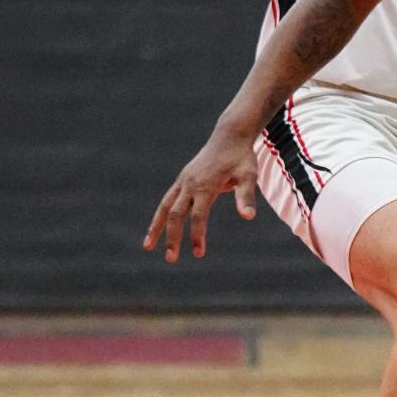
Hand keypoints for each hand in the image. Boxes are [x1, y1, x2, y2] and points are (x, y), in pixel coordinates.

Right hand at [144, 127, 258, 262]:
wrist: (230, 136)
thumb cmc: (241, 157)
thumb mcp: (248, 175)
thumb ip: (246, 196)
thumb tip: (248, 217)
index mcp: (205, 185)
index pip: (197, 215)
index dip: (197, 234)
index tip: (199, 253)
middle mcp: (189, 184)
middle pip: (175, 214)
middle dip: (172, 237)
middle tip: (171, 260)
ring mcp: (183, 181)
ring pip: (164, 206)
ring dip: (155, 227)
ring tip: (147, 247)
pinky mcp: (182, 180)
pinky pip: (167, 199)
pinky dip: (160, 214)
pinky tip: (158, 227)